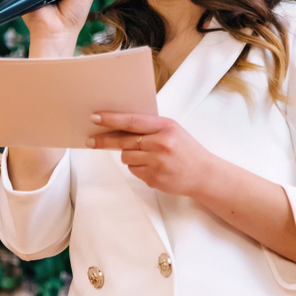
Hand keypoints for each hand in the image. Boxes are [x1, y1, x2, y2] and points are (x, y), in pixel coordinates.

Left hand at [86, 112, 214, 197]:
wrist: (204, 174)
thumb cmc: (185, 150)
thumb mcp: (171, 131)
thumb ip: (148, 128)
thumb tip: (117, 125)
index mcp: (165, 127)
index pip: (131, 122)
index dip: (111, 119)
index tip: (95, 118)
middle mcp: (160, 144)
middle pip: (123, 141)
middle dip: (104, 141)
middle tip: (91, 141)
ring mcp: (157, 162)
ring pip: (125, 157)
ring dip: (129, 156)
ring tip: (147, 156)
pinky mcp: (154, 177)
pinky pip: (133, 170)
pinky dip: (137, 168)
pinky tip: (152, 167)